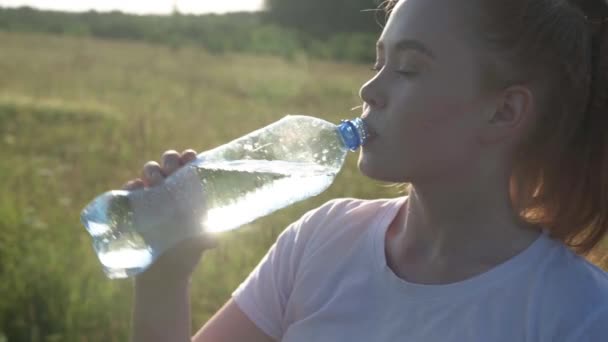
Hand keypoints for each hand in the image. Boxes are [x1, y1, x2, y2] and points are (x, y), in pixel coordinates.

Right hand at [122, 149, 216, 285]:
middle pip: (168, 163)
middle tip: (171, 170)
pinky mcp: (134, 206)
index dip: (188, 158)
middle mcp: (171, 189)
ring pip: (149, 170)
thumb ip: (206, 238)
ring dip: (152, 170)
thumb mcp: (198, 244)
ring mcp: (151, 196)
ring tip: (155, 183)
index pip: (189, 166)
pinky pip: (130, 189)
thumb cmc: (185, 254)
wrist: (162, 275)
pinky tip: (136, 189)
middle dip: (170, 160)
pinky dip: (132, 185)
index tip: (190, 158)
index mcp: (189, 192)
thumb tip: (214, 240)